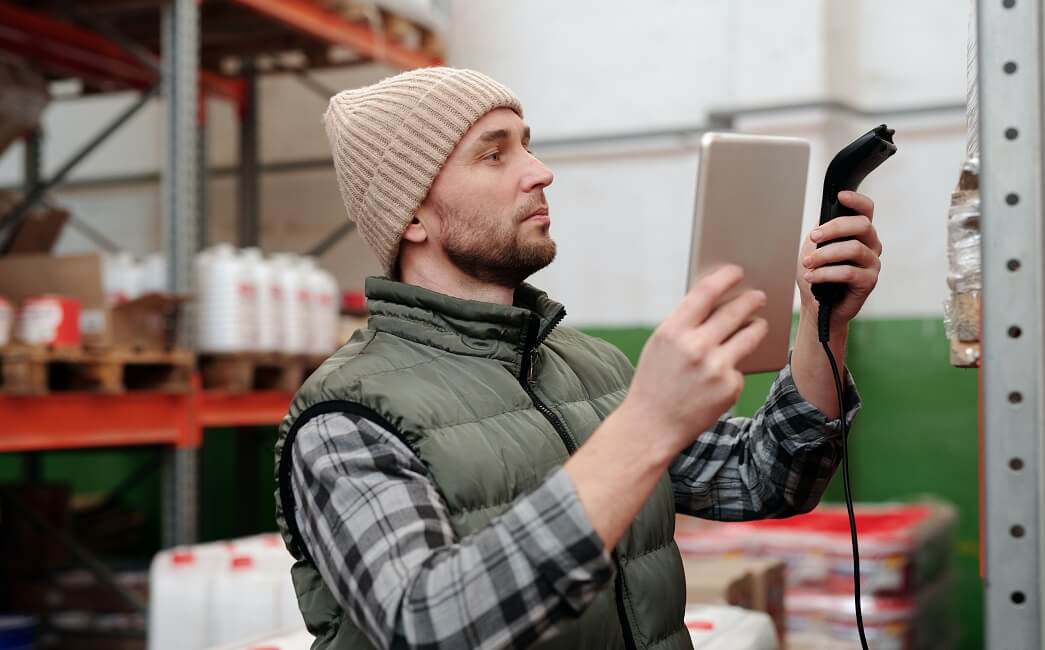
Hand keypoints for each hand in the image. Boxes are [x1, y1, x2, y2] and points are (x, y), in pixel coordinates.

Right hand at [620, 265, 767, 457]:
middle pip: (734, 311)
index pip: (705, 292)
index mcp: (672, 331)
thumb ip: (685, 324)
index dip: (724, 277)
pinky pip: (739, 368)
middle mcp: (695, 347)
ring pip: (750, 336)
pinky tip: (723, 374)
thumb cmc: (654, 381)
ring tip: (759, 324)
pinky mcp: (729, 388)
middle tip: (759, 296)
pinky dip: (734, 368)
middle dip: (751, 300)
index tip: (736, 271)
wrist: (651, 426)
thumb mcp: (660, 346)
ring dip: (757, 326)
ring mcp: (715, 368)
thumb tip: (718, 301)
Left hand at [797, 191, 881, 325]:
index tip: (840, 196)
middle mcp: (871, 245)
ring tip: (807, 263)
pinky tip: (811, 277)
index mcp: (859, 232)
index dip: (856, 200)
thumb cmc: (818, 274)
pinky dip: (826, 273)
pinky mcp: (869, 281)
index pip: (866, 209)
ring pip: (853, 249)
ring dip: (825, 255)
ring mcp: (872, 263)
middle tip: (813, 237)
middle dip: (834, 228)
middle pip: (861, 225)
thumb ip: (822, 230)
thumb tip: (823, 219)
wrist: (817, 304)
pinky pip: (849, 272)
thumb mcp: (815, 247)